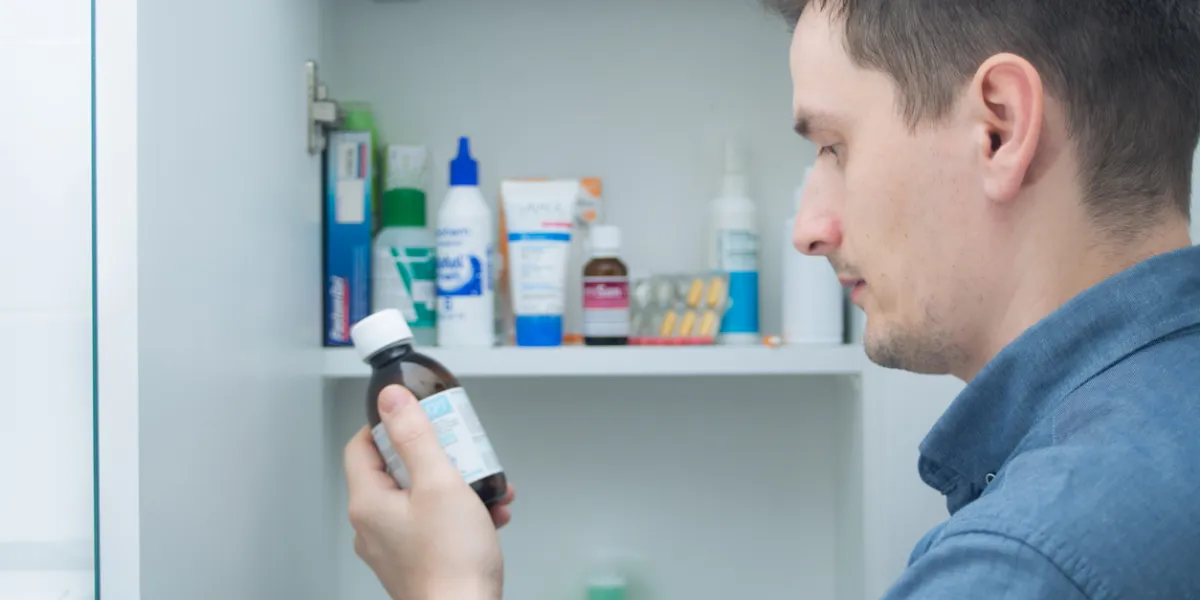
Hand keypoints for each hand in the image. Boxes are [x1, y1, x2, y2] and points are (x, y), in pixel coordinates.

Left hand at [344, 384, 512, 599]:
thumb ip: (415, 436)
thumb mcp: (439, 483)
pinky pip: (434, 524)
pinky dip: (459, 513)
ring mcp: (395, 547)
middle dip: (436, 455)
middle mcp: (374, 526)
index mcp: (369, 503)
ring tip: (483, 485)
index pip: (361, 446)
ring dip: (455, 485)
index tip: (416, 418)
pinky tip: (488, 514)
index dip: (388, 426)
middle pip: (396, 471)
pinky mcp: (417, 561)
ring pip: (420, 498)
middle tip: (460, 450)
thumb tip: (391, 400)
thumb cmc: (451, 562)